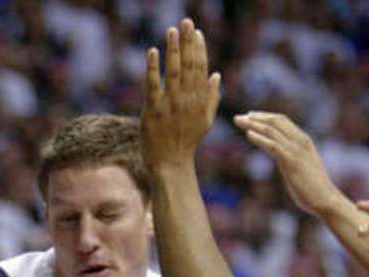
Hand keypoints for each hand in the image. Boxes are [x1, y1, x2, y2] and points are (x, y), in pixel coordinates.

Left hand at [142, 18, 221, 168]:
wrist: (170, 163)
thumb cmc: (186, 142)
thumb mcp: (204, 121)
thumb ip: (211, 98)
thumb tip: (216, 75)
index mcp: (200, 101)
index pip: (201, 69)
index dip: (199, 49)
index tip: (197, 32)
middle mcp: (187, 100)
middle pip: (189, 65)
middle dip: (188, 42)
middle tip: (186, 21)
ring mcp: (169, 104)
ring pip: (173, 71)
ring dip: (173, 49)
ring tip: (172, 30)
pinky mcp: (152, 110)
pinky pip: (153, 85)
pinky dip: (153, 67)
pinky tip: (153, 51)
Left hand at [232, 112, 332, 216]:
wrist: (325, 200)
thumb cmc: (313, 189)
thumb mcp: (302, 168)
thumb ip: (292, 160)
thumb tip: (284, 161)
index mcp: (303, 141)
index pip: (282, 121)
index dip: (265, 117)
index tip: (250, 117)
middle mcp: (300, 141)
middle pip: (275, 122)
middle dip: (256, 118)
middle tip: (239, 118)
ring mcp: (296, 150)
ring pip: (272, 131)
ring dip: (253, 125)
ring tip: (239, 122)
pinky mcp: (291, 161)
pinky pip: (273, 145)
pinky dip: (260, 138)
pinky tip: (248, 134)